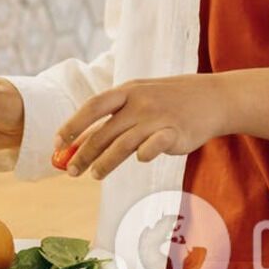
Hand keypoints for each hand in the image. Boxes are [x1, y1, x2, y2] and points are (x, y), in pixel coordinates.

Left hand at [56, 75, 232, 179]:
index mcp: (126, 92)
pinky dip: (145, 154)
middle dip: (84, 153)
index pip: (92, 108)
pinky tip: (139, 160)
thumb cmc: (165, 101)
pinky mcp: (176, 132)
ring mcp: (158, 117)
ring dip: (105, 162)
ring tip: (93, 175)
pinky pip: (155, 146)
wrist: (211, 98)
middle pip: (104, 132)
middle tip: (71, 171)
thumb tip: (78, 144)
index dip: (72, 126)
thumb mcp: (137, 100)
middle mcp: (139, 103)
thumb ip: (112, 119)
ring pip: (124, 144)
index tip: (57, 144)